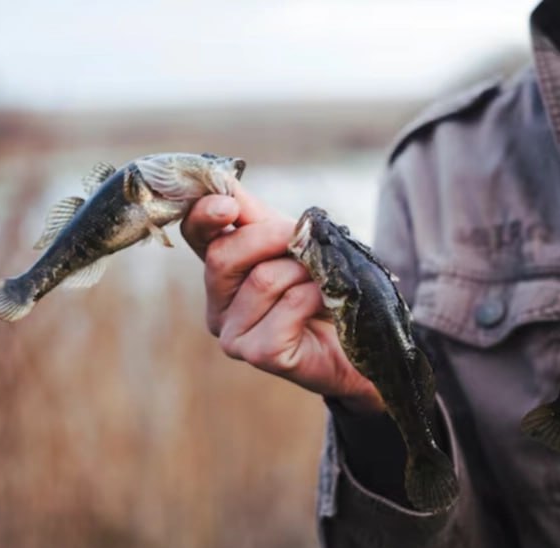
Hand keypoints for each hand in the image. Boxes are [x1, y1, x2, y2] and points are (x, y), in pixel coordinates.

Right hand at [180, 182, 384, 413]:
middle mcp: (218, 305)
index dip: (204, 214)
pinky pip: (288, 306)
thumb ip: (255, 215)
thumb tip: (221, 180)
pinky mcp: (260, 354)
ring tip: (321, 284)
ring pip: (262, 279)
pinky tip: (325, 305)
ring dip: (304, 272)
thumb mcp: (291, 244)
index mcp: (222, 272)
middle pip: (223, 255)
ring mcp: (234, 335)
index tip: (228, 205)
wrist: (363, 341)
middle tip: (306, 242)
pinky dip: (315, 296)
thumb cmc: (325, 290)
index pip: (195, 234)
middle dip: (272, 237)